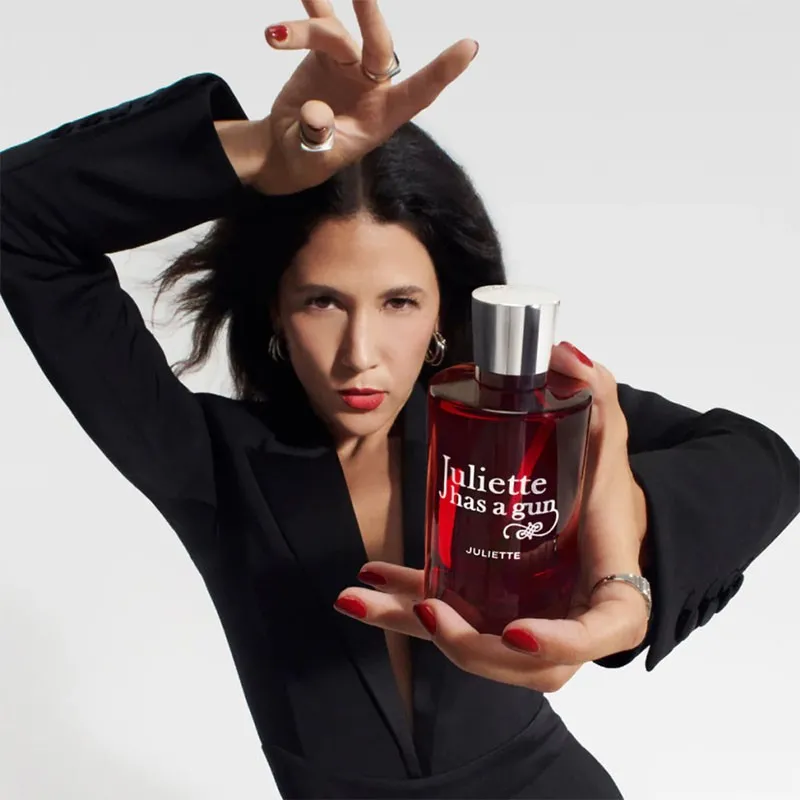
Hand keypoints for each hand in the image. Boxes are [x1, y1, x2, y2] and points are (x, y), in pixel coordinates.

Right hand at [251, 0, 477, 195]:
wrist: (285, 149)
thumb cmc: (309, 159)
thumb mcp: (313, 158)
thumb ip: (317, 137)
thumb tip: (316, 114)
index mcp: (383, 117)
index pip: (419, 93)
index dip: (442, 71)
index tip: (469, 47)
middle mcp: (373, 87)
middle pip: (379, 48)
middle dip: (373, 20)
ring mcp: (351, 66)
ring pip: (335, 35)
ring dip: (304, 32)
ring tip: (273, 36)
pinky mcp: (327, 53)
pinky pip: (320, 22)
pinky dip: (312, 4)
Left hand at [334, 341, 650, 692]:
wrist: (602, 517)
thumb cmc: (609, 491)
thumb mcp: (606, 441)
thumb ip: (596, 394)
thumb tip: (564, 354)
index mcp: (611, 600)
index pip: (596, 638)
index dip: (560, 645)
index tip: (517, 632)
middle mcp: (568, 625)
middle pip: (522, 662)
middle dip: (469, 646)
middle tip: (428, 609)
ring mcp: (528, 626)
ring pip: (473, 645)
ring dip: (415, 626)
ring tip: (365, 596)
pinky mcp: (494, 611)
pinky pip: (451, 616)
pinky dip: (405, 603)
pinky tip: (365, 583)